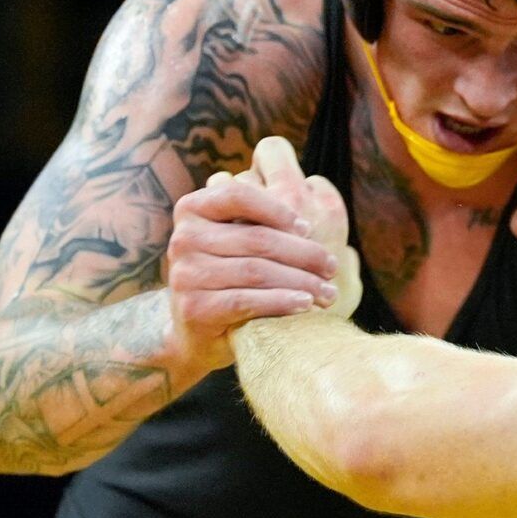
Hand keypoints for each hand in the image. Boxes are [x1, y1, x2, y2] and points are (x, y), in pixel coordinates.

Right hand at [166, 138, 348, 368]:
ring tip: (328, 291)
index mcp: (194, 209)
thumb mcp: (245, 239)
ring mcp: (185, 273)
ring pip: (256, 271)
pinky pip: (246, 300)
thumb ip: (264, 214)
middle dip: (304, 253)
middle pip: (257, 238)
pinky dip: (281, 301)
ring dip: (301, 281)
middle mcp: (184, 238)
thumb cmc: (238, 276)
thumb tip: (316, 185)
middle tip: (332, 267)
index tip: (309, 227)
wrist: (204, 331)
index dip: (277, 209)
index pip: (237, 195)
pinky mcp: (194, 307)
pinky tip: (306, 304)